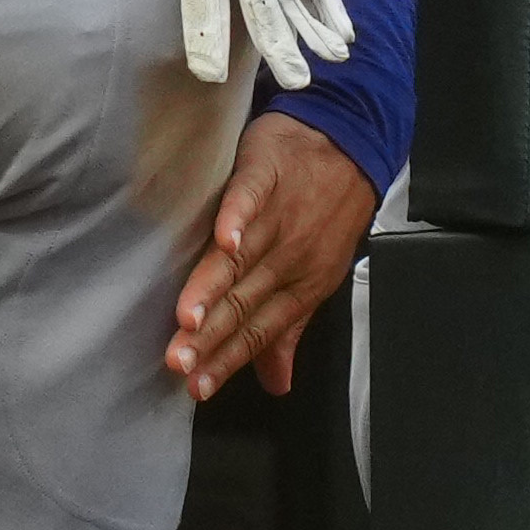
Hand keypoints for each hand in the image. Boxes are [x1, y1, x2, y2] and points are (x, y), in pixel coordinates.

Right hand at [168, 110, 376, 400]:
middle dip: (209, 337)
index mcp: (300, 286)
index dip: (227, 360)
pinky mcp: (266, 175)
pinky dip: (239, 219)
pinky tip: (223, 240)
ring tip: (187, 319)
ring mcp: (278, 216)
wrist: (352, 142)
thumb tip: (276, 384)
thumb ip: (288, 332)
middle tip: (178, 362)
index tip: (197, 387)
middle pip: (242, 302)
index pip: (259, 331)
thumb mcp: (317, 276)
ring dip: (215, 289)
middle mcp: (289, 258)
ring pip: (242, 261)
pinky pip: (251, 199)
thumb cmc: (329, 212)